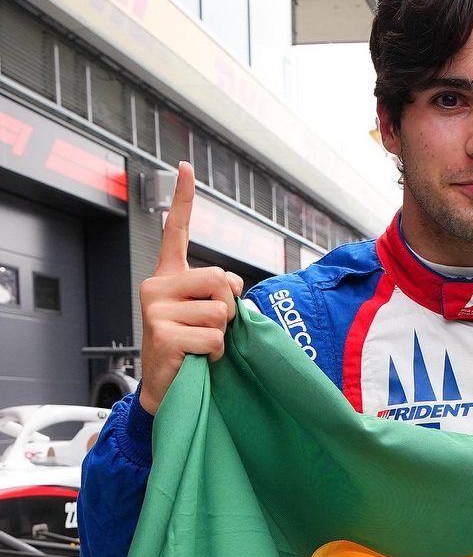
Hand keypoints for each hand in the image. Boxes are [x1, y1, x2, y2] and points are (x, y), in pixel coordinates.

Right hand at [138, 162, 242, 414]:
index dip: (184, 199)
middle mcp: (157, 286)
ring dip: (222, 334)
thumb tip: (233, 286)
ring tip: (200, 345)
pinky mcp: (162, 333)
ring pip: (221, 311)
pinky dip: (215, 353)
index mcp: (170, 277)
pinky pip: (214, 336)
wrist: (168, 390)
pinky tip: (195, 359)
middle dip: (228, 307)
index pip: (177, 231)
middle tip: (208, 328)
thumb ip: (222, 292)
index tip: (185, 166)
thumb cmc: (191, 349)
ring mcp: (156, 309)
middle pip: (220, 279)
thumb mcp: (209, 314)